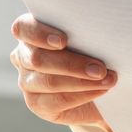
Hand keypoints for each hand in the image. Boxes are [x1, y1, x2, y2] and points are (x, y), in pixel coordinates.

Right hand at [9, 13, 118, 131]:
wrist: (99, 87)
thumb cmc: (92, 52)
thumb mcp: (87, 38)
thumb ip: (83, 33)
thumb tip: (99, 31)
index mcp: (30, 32)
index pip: (23, 28)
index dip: (39, 33)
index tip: (63, 41)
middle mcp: (23, 56)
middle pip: (37, 58)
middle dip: (72, 64)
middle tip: (100, 68)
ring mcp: (27, 81)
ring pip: (49, 81)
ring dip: (81, 81)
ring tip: (107, 80)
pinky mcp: (36, 103)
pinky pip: (57, 101)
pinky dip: (82, 95)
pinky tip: (100, 90)